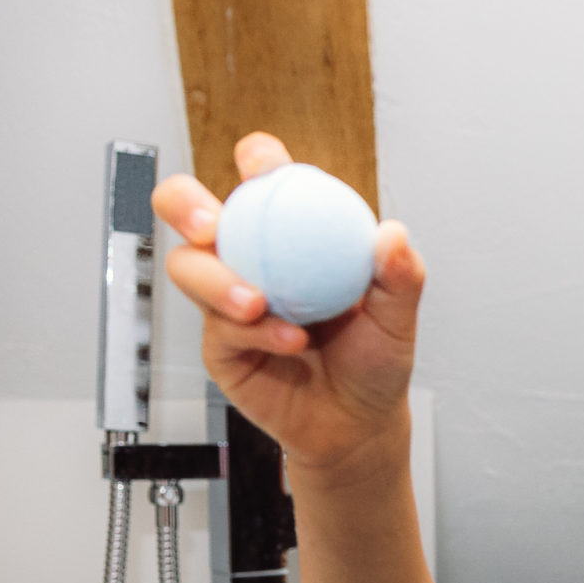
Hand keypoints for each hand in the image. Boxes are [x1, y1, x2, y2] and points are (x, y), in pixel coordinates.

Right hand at [150, 132, 424, 471]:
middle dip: (183, 203)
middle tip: (210, 223)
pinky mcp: (219, 345)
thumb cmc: (374, 359)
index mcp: (289, 231)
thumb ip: (399, 274)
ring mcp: (224, 300)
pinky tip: (290, 340)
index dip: (255, 159)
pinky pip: (219, 328)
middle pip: (189, 210)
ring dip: (217, 281)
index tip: (264, 167)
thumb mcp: (397, 316)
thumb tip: (391, 235)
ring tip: (259, 303)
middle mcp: (249, 257)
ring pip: (188, 268)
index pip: (263, 179)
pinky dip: (255, 331)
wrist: (359, 423)